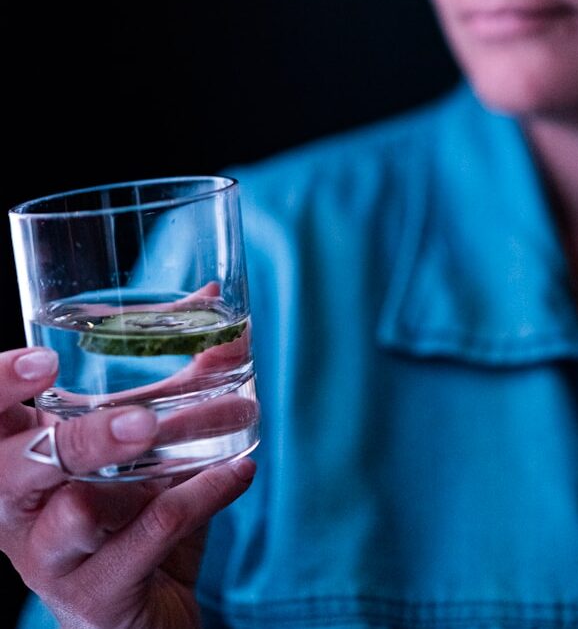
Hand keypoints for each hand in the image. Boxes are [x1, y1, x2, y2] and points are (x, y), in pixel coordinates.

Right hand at [0, 347, 254, 628]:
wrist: (148, 612)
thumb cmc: (134, 518)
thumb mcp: (150, 445)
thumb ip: (178, 378)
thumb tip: (216, 295)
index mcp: (19, 465)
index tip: (42, 361)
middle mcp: (20, 513)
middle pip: (16, 470)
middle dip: (79, 438)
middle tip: (141, 419)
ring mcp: (53, 559)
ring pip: (76, 512)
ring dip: (144, 473)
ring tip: (196, 440)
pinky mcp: (97, 593)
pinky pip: (149, 537)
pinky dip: (200, 497)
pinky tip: (238, 471)